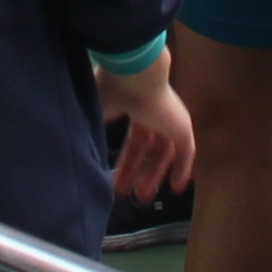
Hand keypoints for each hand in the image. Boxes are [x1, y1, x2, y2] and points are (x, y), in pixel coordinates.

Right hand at [99, 71, 197, 201]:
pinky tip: (176, 188)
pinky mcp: (182, 125)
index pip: (133, 138)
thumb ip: (94, 134)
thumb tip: (86, 156)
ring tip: (141, 196)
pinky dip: (182, 170)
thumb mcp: (96, 114)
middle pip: (146, 148)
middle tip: (126, 191)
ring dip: (153, 174)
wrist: (133, 75)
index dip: (127, 159)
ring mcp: (168, 118)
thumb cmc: (111, 91)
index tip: (115, 174)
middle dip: (136, 170)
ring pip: (164, 152)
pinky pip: (186, 152)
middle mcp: (151, 111)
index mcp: (132, 105)